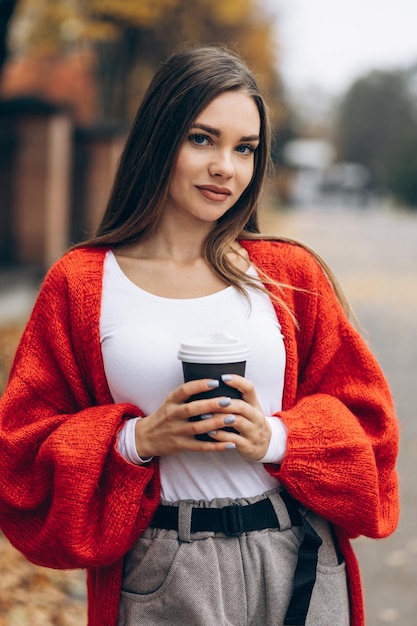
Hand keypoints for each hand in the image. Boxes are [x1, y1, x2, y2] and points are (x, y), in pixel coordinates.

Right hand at [134, 378, 268, 457]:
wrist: (146, 437)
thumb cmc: (165, 416)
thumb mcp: (171, 401)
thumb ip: (188, 394)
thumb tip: (214, 383)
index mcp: (171, 401)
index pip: (184, 390)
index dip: (199, 386)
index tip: (215, 382)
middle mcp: (173, 415)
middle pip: (192, 409)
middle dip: (210, 405)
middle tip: (228, 400)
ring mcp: (177, 431)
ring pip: (197, 428)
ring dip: (215, 424)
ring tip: (232, 419)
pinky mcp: (181, 445)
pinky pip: (200, 446)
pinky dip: (215, 446)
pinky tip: (230, 443)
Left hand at [204, 374, 271, 460]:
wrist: (265, 446)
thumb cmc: (250, 423)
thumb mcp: (249, 410)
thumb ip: (235, 398)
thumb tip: (212, 385)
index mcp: (255, 404)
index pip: (249, 388)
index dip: (237, 382)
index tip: (223, 377)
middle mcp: (256, 417)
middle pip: (242, 406)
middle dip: (225, 403)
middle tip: (209, 401)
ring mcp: (253, 431)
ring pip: (238, 422)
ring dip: (220, 419)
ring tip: (204, 416)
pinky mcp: (248, 445)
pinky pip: (233, 440)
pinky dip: (221, 436)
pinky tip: (210, 432)